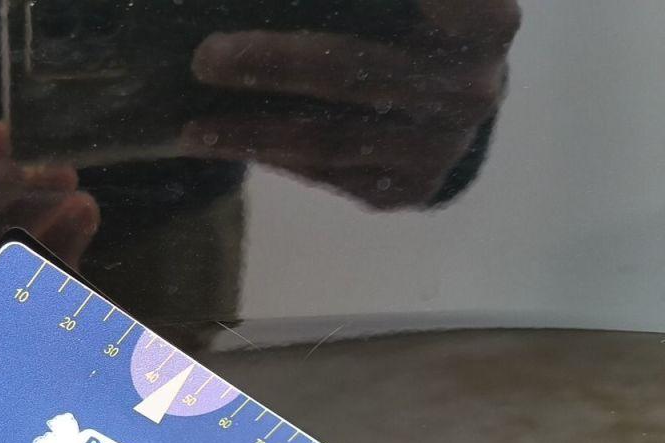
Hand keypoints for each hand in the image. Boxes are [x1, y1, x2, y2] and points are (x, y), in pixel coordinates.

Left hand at [184, 0, 520, 208]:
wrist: (452, 92)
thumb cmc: (412, 24)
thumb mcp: (406, 9)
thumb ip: (358, 8)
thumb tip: (268, 5)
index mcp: (485, 22)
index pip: (445, 5)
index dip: (354, 33)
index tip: (245, 48)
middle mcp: (471, 91)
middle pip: (351, 73)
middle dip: (270, 66)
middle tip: (205, 60)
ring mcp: (442, 149)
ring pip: (329, 140)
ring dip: (252, 134)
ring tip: (192, 129)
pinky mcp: (409, 189)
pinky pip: (328, 174)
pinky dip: (272, 157)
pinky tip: (225, 144)